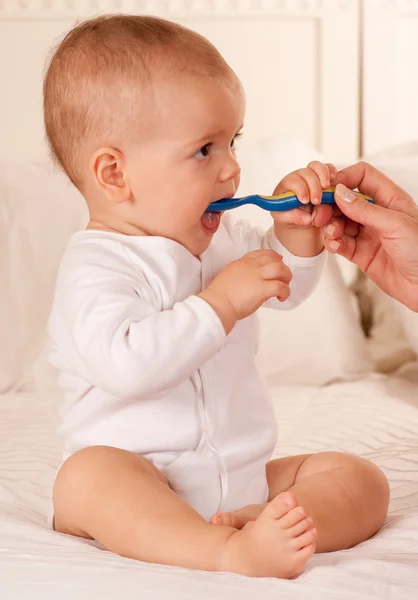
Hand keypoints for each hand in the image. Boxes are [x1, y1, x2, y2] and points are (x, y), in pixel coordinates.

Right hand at [199, 250, 291, 333]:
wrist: (217, 304)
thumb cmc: (219, 296)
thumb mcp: (229, 277)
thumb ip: (241, 276)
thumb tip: (252, 283)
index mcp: (241, 263)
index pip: (261, 253)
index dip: (272, 256)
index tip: (278, 260)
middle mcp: (250, 266)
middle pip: (274, 259)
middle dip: (282, 268)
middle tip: (283, 279)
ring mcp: (257, 276)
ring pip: (280, 268)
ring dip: (286, 277)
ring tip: (284, 287)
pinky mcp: (262, 289)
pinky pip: (281, 286)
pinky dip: (285, 292)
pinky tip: (281, 298)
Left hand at [272, 161, 337, 228]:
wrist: (300, 217)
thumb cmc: (291, 215)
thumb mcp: (287, 218)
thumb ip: (294, 217)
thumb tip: (307, 218)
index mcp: (286, 186)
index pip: (292, 180)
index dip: (300, 189)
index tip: (305, 200)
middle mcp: (298, 178)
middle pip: (306, 173)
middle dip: (313, 186)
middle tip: (317, 201)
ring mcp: (311, 176)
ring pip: (316, 167)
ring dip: (323, 176)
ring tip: (326, 188)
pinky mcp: (322, 177)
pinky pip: (327, 168)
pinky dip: (331, 172)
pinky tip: (333, 180)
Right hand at [323, 161, 417, 311]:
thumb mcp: (394, 224)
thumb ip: (364, 209)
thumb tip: (339, 193)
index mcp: (390, 199)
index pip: (363, 177)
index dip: (344, 178)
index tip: (327, 188)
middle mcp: (377, 214)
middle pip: (345, 200)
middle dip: (330, 206)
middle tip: (319, 215)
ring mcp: (367, 234)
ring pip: (339, 222)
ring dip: (330, 226)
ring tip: (332, 234)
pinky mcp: (360, 253)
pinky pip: (340, 243)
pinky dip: (333, 243)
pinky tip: (336, 246)